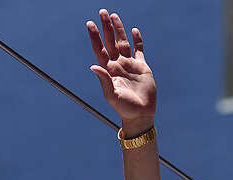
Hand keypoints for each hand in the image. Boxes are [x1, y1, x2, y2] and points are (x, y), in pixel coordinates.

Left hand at [87, 9, 155, 133]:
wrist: (140, 115)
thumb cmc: (124, 108)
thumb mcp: (111, 95)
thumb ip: (103, 80)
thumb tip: (93, 66)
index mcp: (109, 70)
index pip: (100, 49)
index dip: (95, 36)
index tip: (89, 24)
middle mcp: (118, 65)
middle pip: (111, 41)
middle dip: (106, 27)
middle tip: (102, 12)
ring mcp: (130, 65)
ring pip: (123, 42)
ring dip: (119, 29)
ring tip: (113, 16)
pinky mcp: (142, 67)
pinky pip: (139, 50)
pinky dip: (137, 40)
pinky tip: (134, 31)